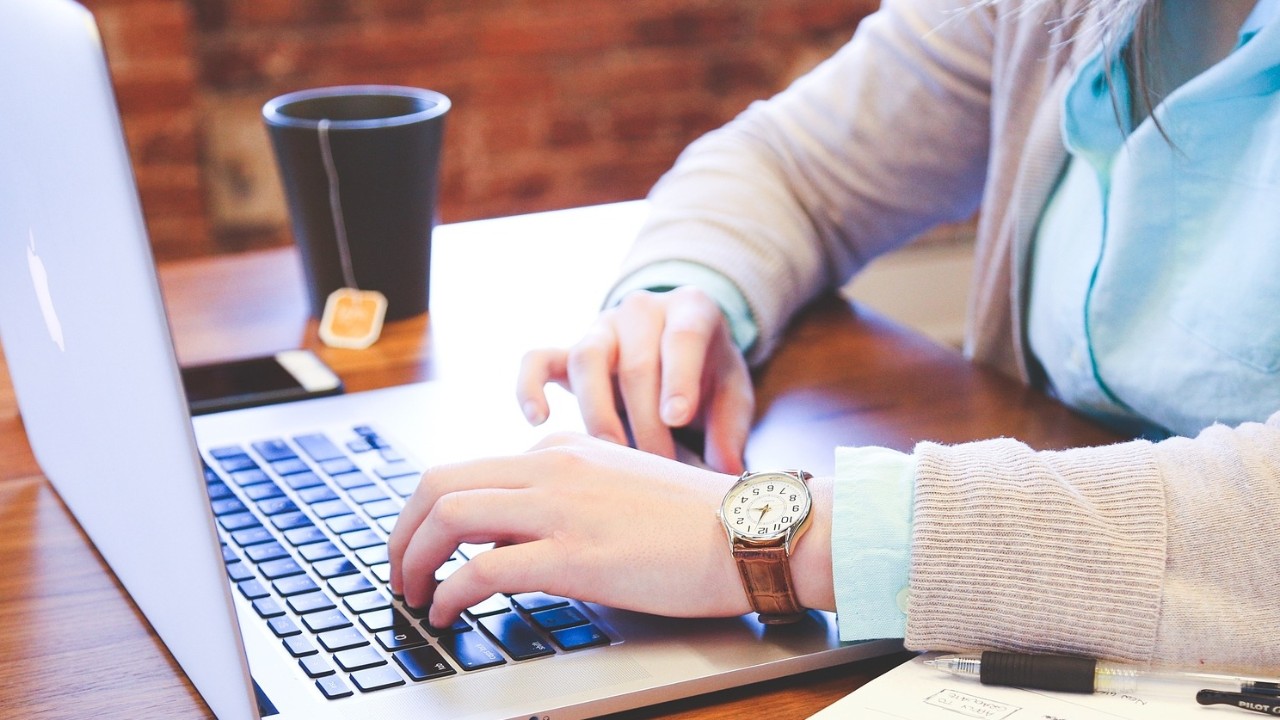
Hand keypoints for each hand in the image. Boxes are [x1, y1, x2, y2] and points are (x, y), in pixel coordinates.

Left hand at [386, 433, 835, 627]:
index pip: (468, 471)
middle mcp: (551, 467)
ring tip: (412, 595)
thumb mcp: (617, 489)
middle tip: (397, 571)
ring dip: (413, 559)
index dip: (429, 514)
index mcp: (562, 450)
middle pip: (439, 483)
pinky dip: (449, 593)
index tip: (422, 547)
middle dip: (402, 531)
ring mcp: (561, 508)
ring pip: (449, 516)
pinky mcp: (574, 554)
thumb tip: (506, 540)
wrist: (751, 530)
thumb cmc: (695, 521)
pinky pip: (482, 568)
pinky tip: (448, 614)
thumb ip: (562, 501)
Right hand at [517, 286, 752, 473]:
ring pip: (586, 359)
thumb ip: (731, 428)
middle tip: (658, 466)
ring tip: (612, 455)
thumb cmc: (708, 374)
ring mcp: (601, 328)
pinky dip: (530, 386)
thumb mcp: (732, 393)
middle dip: (645, 421)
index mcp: (691, 309)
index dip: (678, 377)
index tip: (676, 418)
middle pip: (635, 362)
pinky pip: (537, 360)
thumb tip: (726, 471)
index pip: (682, 336)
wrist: (678, 347)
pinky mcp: (568, 350)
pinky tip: (538, 420)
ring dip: (598, 413)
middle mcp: (642, 310)